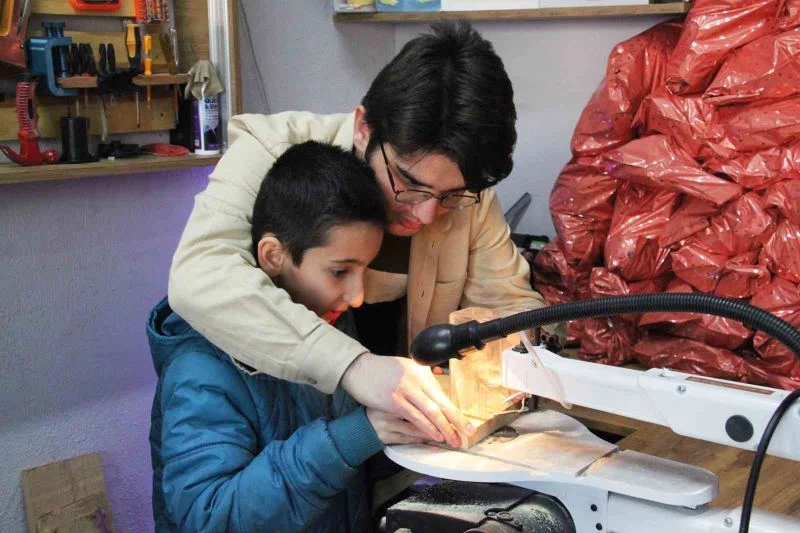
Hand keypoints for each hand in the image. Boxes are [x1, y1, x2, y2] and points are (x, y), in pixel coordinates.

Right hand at [341, 353, 475, 447]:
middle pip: (440, 404)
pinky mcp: (393, 402)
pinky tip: (434, 435)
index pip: (442, 394)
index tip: (466, 423)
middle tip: (467, 433)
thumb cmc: (381, 370)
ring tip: (452, 439)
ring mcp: (405, 391)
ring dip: (442, 428)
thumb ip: (421, 376)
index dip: (455, 410)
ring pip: (430, 413)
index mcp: (420, 371)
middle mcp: (415, 380)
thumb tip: (438, 379)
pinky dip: (426, 428)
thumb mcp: (406, 367)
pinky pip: (414, 418)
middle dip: (455, 421)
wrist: (358, 369)